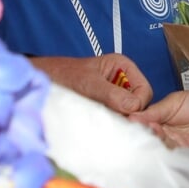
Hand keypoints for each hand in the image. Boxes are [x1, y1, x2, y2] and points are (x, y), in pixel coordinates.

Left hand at [30, 54, 153, 113]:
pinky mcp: (106, 106)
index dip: (138, 105)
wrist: (43, 80)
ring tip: (102, 118)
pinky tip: (99, 120)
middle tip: (112, 118)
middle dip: (129, 113)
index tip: (125, 115)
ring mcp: (115, 94)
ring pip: (129, 112)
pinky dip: (111, 121)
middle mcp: (123, 80)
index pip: (145, 91)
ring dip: (118, 118)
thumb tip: (133, 107)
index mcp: (124, 67)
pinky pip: (116, 117)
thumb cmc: (63, 75)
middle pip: (140, 104)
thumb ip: (111, 94)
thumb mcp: (89, 83)